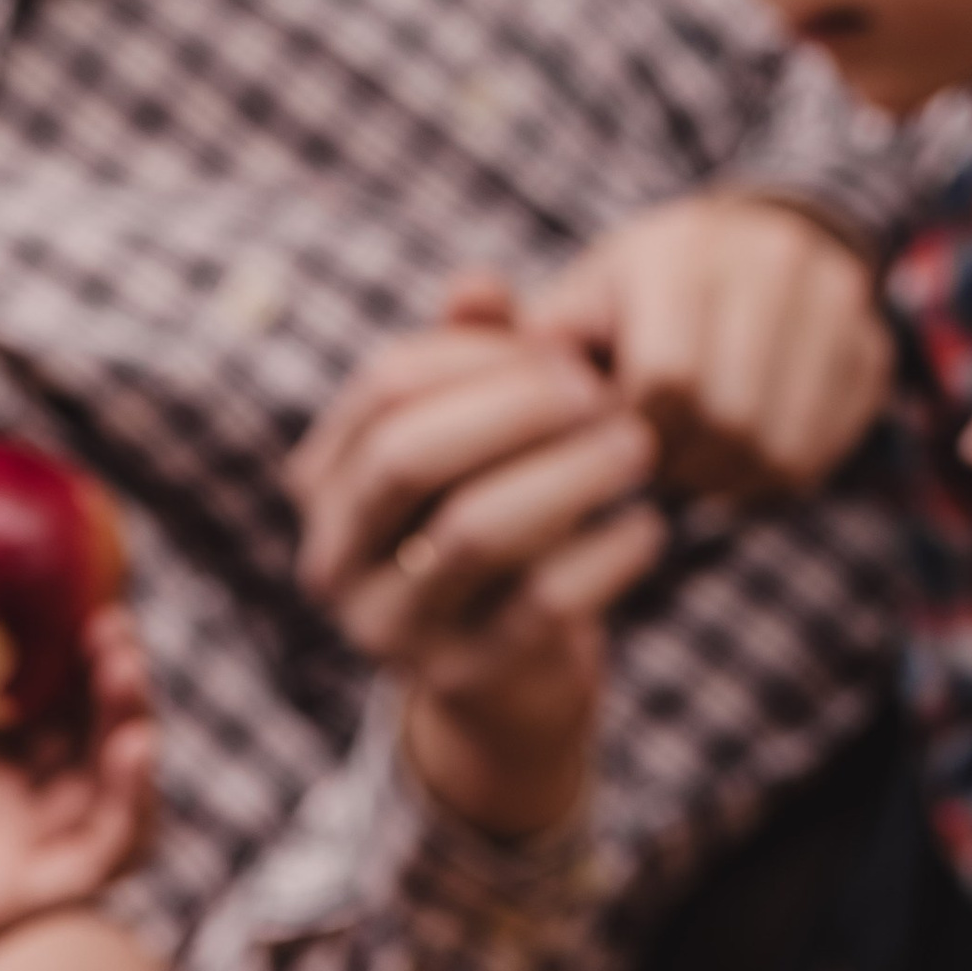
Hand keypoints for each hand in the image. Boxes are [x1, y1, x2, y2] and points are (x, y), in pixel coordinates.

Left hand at [0, 532, 154, 970]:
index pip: (31, 697)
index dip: (60, 644)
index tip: (68, 585)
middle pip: (84, 735)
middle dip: (109, 675)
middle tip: (106, 618)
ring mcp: (4, 853)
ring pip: (111, 791)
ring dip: (132, 724)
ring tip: (121, 663)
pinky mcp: (14, 897)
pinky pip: (107, 854)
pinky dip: (134, 801)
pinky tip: (128, 742)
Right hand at [289, 276, 665, 838]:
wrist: (504, 686)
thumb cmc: (490, 527)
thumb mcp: (475, 439)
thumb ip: (472, 355)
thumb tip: (476, 284)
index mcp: (323, 484)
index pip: (386, 388)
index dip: (478, 356)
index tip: (564, 349)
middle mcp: (335, 562)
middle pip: (409, 456)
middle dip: (515, 410)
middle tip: (603, 392)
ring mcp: (391, 631)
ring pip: (474, 531)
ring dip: (569, 475)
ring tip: (641, 446)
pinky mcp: (462, 681)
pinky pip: (539, 605)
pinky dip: (603, 557)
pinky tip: (648, 528)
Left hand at [527, 192, 888, 498]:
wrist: (748, 257)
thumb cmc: (633, 303)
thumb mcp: (573, 305)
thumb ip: (514, 328)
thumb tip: (465, 300)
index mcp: (681, 249)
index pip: (667, 384)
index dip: (634, 434)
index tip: (613, 437)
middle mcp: (769, 259)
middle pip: (728, 422)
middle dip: (683, 462)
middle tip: (656, 463)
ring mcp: (834, 301)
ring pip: (778, 450)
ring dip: (727, 479)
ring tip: (696, 461)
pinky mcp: (871, 349)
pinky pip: (823, 453)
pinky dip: (776, 477)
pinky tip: (743, 458)